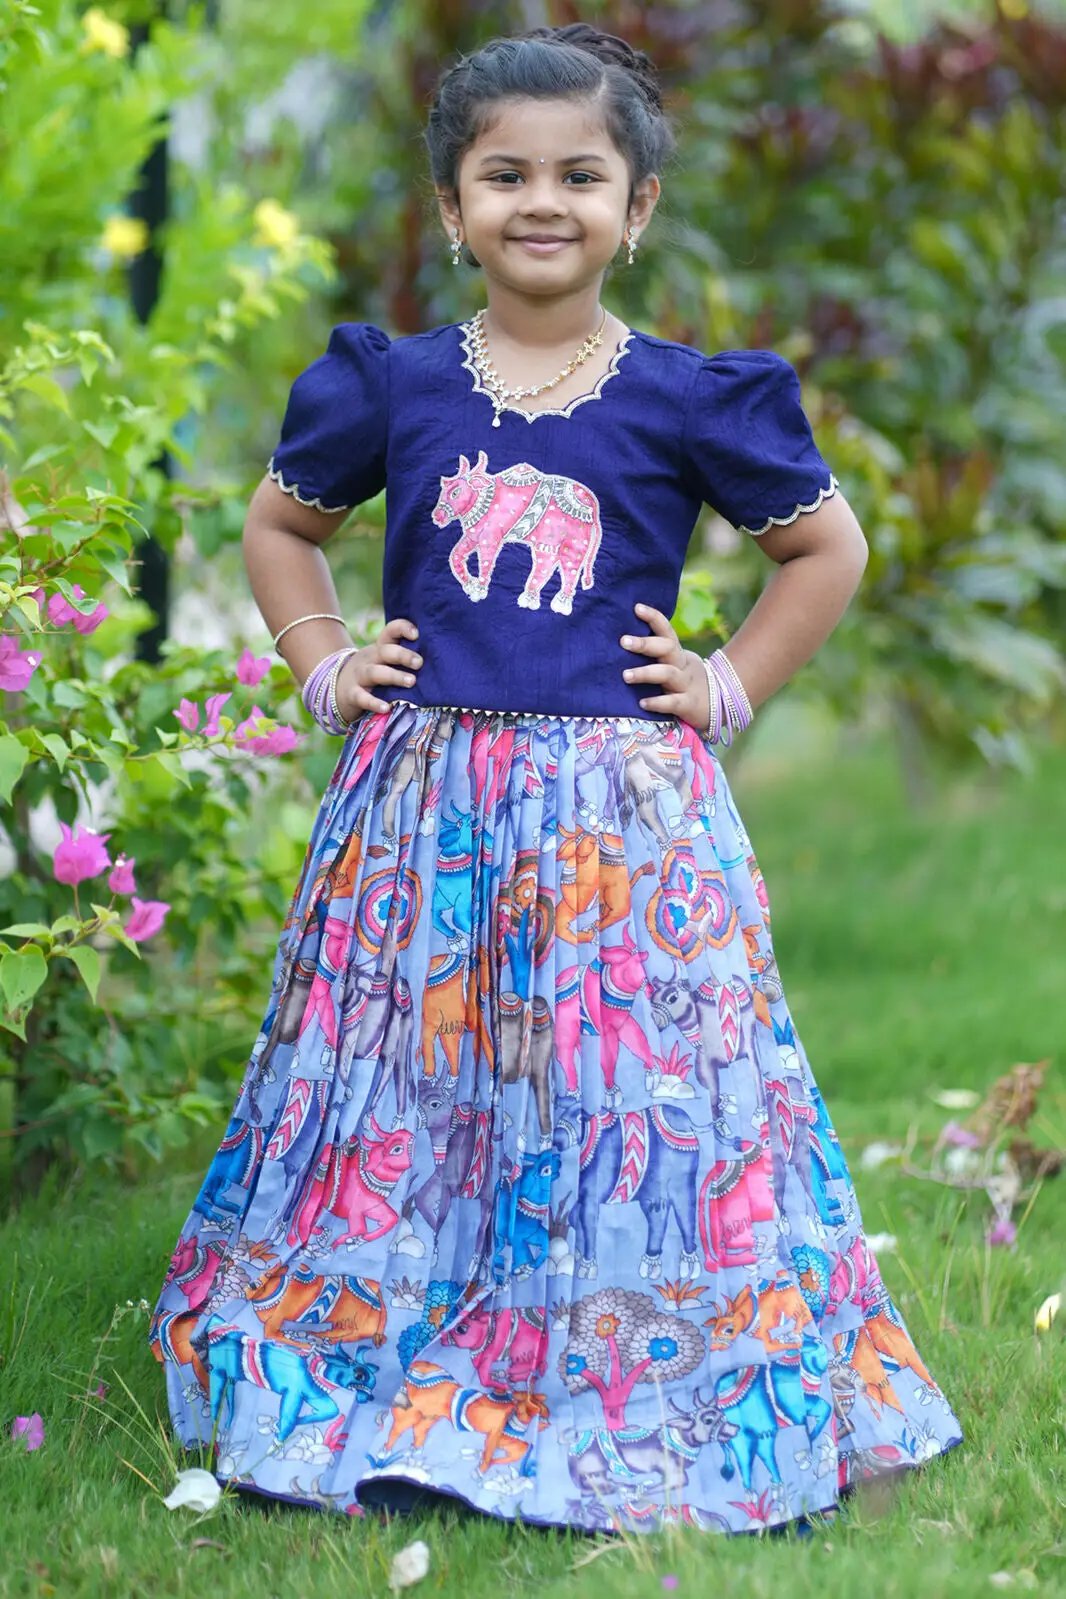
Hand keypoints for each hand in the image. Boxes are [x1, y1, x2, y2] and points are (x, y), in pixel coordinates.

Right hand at [335, 618, 421, 719]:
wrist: (335, 688)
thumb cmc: (372, 675)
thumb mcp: (383, 662)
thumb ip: (402, 660)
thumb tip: (437, 660)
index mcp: (379, 648)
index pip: (390, 631)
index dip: (402, 628)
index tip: (417, 634)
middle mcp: (369, 659)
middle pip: (385, 651)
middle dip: (403, 655)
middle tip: (419, 663)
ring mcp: (359, 676)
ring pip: (375, 673)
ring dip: (394, 676)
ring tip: (411, 682)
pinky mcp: (352, 694)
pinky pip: (362, 697)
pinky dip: (374, 703)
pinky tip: (387, 708)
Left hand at [621, 603, 709, 730]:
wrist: (722, 706)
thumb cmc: (686, 685)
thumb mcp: (676, 667)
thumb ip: (656, 658)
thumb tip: (623, 645)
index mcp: (679, 655)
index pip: (667, 632)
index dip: (654, 618)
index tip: (637, 607)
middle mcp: (683, 666)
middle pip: (668, 648)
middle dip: (645, 643)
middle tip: (624, 641)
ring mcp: (687, 685)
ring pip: (668, 674)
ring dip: (646, 673)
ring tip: (625, 675)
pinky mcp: (690, 705)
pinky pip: (674, 702)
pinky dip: (658, 702)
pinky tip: (642, 703)